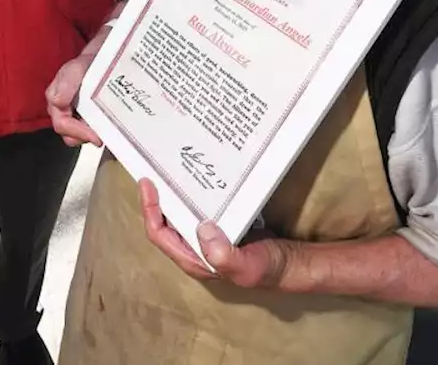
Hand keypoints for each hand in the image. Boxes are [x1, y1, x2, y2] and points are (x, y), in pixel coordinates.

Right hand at [46, 52, 102, 146]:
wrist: (100, 62)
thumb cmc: (86, 65)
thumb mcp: (77, 68)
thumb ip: (67, 81)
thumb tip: (58, 101)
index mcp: (55, 99)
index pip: (62, 124)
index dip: (77, 132)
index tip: (96, 136)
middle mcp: (61, 110)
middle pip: (69, 135)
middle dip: (86, 136)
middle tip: (104, 136)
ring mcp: (73, 116)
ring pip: (79, 136)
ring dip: (92, 135)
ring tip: (107, 130)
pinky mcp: (85, 120)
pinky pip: (89, 132)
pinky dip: (99, 132)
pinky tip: (109, 128)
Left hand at [138, 179, 292, 287]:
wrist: (290, 263)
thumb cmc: (268, 268)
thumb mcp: (247, 266)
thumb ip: (224, 255)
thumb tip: (203, 230)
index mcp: (193, 259)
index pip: (159, 234)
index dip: (150, 210)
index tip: (147, 184)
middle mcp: (194, 248)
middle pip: (164, 221)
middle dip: (157, 197)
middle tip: (154, 170)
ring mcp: (205, 237)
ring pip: (180, 213)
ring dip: (174, 194)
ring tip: (168, 170)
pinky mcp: (217, 226)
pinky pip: (197, 208)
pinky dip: (193, 194)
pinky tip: (194, 178)